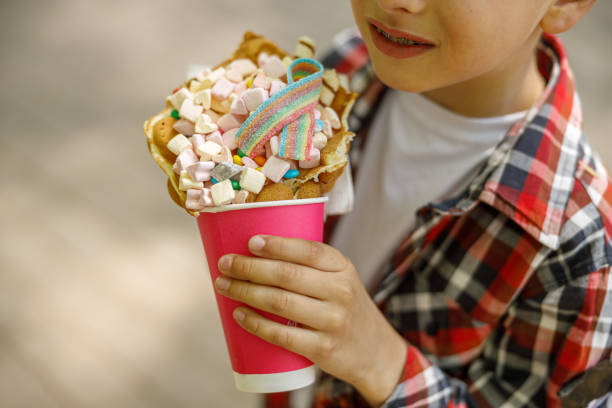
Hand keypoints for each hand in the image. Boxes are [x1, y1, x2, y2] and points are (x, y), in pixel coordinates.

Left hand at [213, 235, 406, 406]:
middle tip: (225, 264)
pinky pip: (282, 335)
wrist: (374, 351)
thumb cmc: (345, 307)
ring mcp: (332, 321)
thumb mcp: (340, 279)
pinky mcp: (322, 348)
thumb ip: (310, 265)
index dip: (277, 245)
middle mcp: (340, 291)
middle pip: (286, 275)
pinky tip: (238, 314)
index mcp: (343, 268)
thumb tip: (256, 249)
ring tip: (223, 285)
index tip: (250, 242)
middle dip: (249, 267)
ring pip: (279, 302)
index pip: (308, 250)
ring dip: (245, 292)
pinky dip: (255, 323)